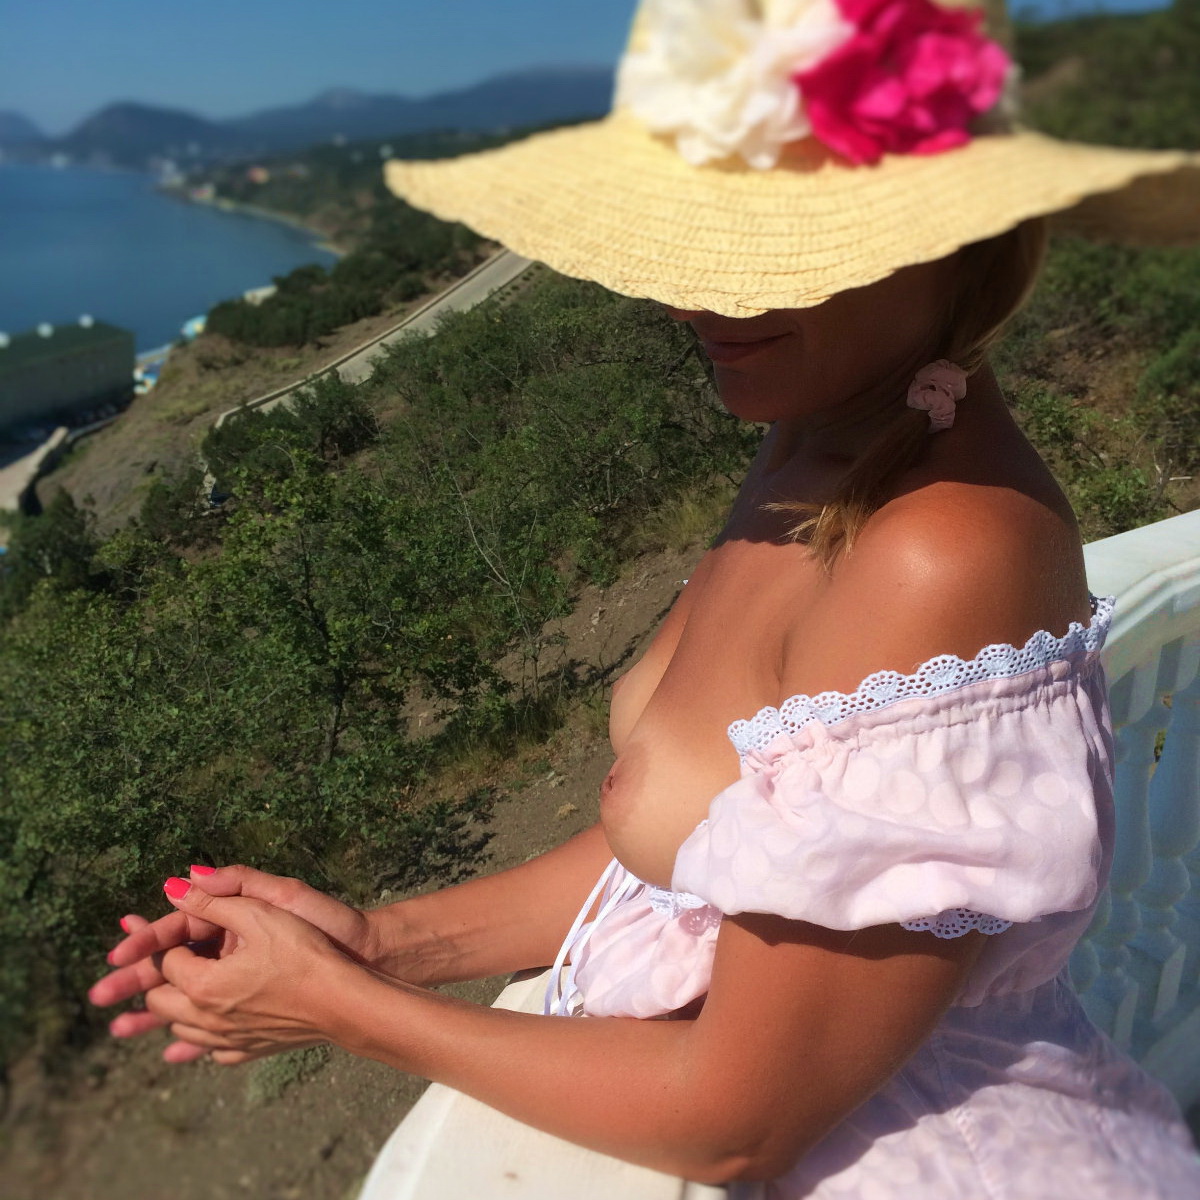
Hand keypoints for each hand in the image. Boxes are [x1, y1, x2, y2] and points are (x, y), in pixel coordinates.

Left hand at [143, 877, 360, 1064]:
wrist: (343, 1000)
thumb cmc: (303, 951)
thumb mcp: (258, 913)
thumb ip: (213, 900)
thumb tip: (172, 888)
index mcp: (202, 984)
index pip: (165, 961)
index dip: (159, 940)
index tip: (156, 928)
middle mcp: (205, 1018)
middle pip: (160, 1002)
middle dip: (152, 981)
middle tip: (148, 967)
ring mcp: (227, 1040)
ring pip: (181, 1030)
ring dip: (169, 1013)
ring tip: (161, 1004)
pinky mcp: (250, 1050)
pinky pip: (210, 1052)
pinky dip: (197, 1043)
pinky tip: (199, 1039)